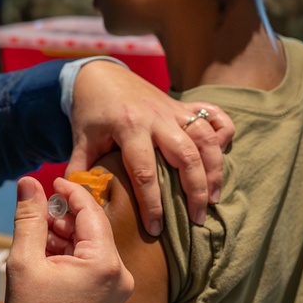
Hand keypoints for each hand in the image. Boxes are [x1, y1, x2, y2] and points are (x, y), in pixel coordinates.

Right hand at [4, 176, 133, 302]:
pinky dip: (70, 255)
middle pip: (92, 227)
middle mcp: (121, 274)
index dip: (69, 191)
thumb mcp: (25, 260)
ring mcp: (119, 288)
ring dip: (64, 236)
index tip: (49, 181)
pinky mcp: (111, 298)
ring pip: (91, 244)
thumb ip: (29, 217)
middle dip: (62, 217)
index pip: (90, 210)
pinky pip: (93, 263)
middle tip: (35, 215)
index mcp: (105, 263)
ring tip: (36, 241)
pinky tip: (46, 259)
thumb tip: (29, 182)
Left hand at [68, 61, 234, 235]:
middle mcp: (156, 118)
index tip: (155, 228)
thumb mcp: (81, 139)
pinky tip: (223, 157)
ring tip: (213, 198)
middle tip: (198, 219)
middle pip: (185, 156)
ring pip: (205, 139)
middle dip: (195, 190)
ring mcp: (173, 110)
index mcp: (129, 127)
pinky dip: (225, 132)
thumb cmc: (90, 112)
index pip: (145, 171)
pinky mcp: (184, 105)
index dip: (152, 203)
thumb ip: (81, 169)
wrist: (100, 75)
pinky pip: (214, 114)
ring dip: (214, 170)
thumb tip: (77, 200)